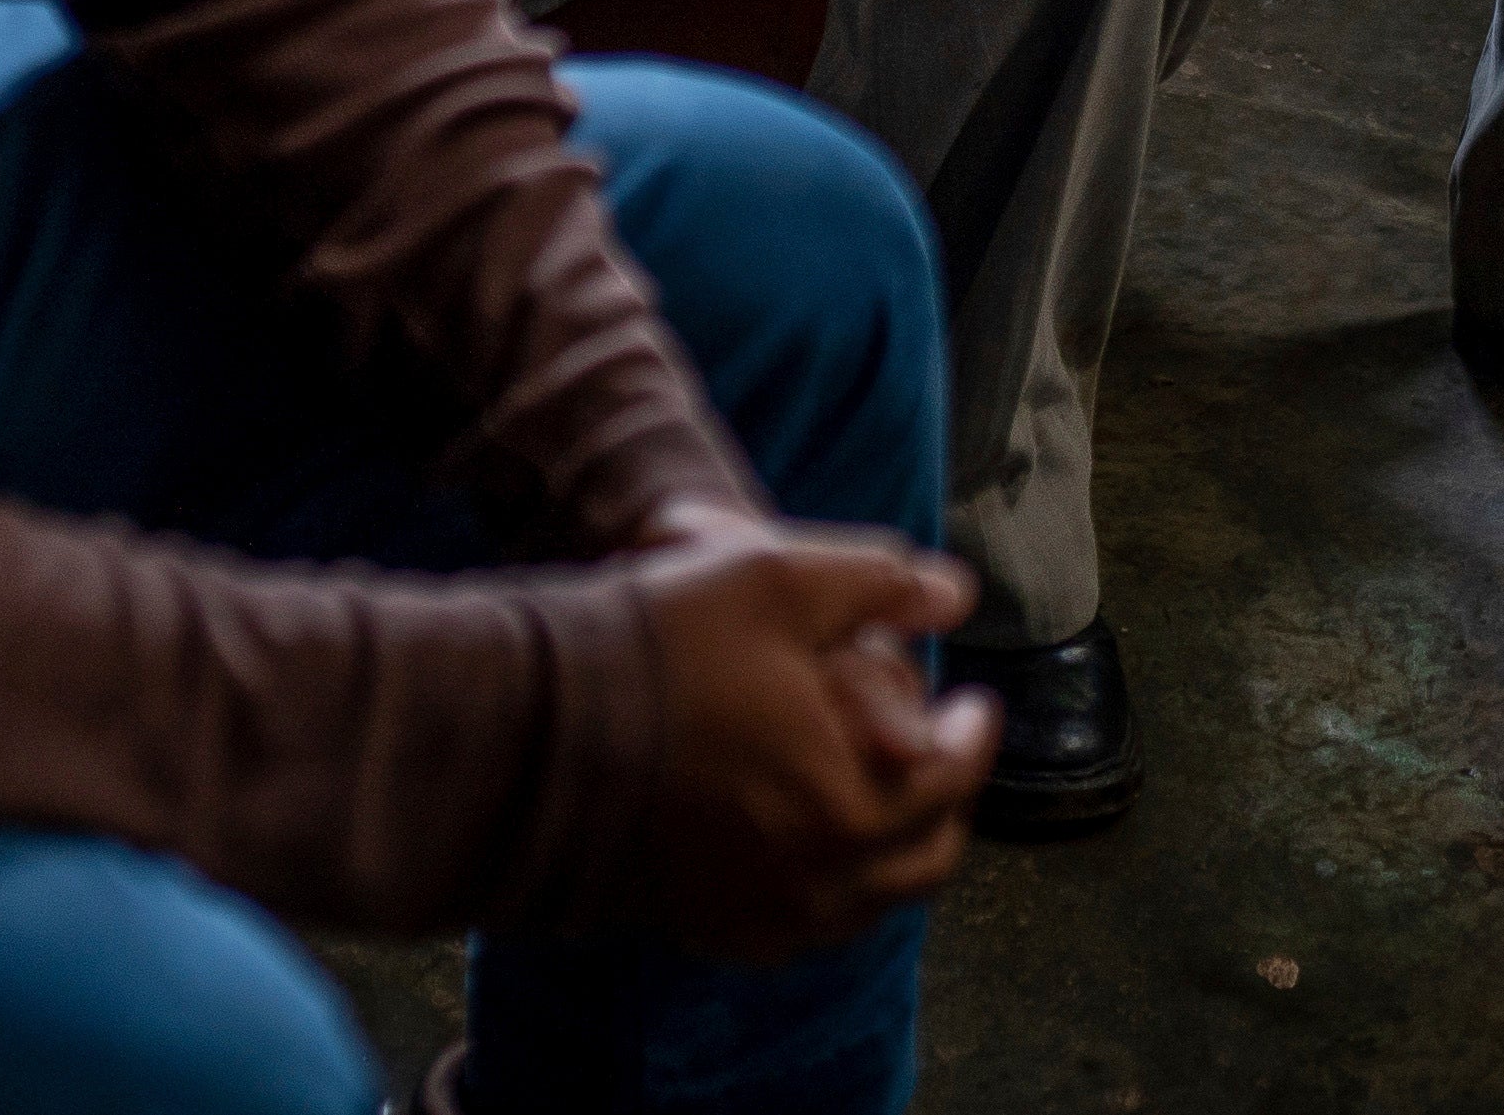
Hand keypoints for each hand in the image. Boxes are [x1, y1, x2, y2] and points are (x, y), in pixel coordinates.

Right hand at [624, 495, 994, 963]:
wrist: (529, 725)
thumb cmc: (657, 644)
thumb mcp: (775, 578)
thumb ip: (879, 580)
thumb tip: (957, 594)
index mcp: (849, 805)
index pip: (952, 780)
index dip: (974, 733)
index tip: (974, 702)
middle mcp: (813, 881)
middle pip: (921, 859)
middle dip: (945, 803)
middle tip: (942, 755)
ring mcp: (755, 916)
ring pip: (863, 901)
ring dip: (891, 849)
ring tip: (882, 793)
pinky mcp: (702, 926)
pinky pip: (797, 926)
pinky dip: (828, 886)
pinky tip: (811, 839)